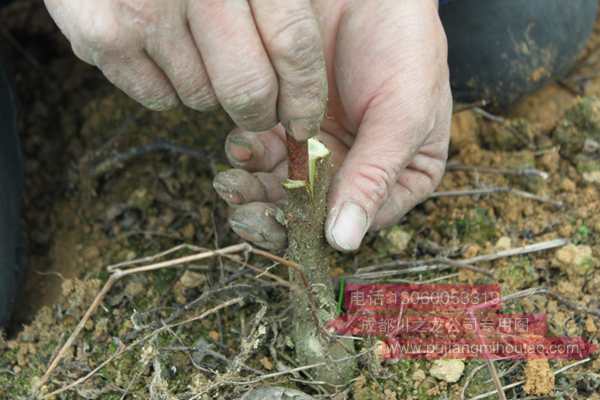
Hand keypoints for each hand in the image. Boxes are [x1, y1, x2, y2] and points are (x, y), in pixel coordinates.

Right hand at [44, 0, 326, 138]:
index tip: (305, 121)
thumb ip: (283, 6)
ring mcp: (146, 10)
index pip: (293, 45)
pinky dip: (167, 87)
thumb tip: (310, 83)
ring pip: (202, 99)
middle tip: (260, 111)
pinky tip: (159, 48)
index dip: (305, 95)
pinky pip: (159, 99)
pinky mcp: (103, 34)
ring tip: (196, 48)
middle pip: (248, 89)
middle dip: (260, 114)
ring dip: (209, 90)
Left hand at [213, 0, 451, 250]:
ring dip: (254, 190)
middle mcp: (357, 166)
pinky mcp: (287, 119)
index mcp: (400, 174)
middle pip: (314, 212)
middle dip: (277, 218)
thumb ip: (373, 177)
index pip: (359, 221)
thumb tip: (344, 242)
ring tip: (232, 183)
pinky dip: (246, 154)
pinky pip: (262, 150)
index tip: (291, 229)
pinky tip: (238, 146)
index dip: (323, 232)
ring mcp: (320, 144)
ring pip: (281, 186)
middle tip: (246, 218)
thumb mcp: (402, 115)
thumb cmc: (404, 45)